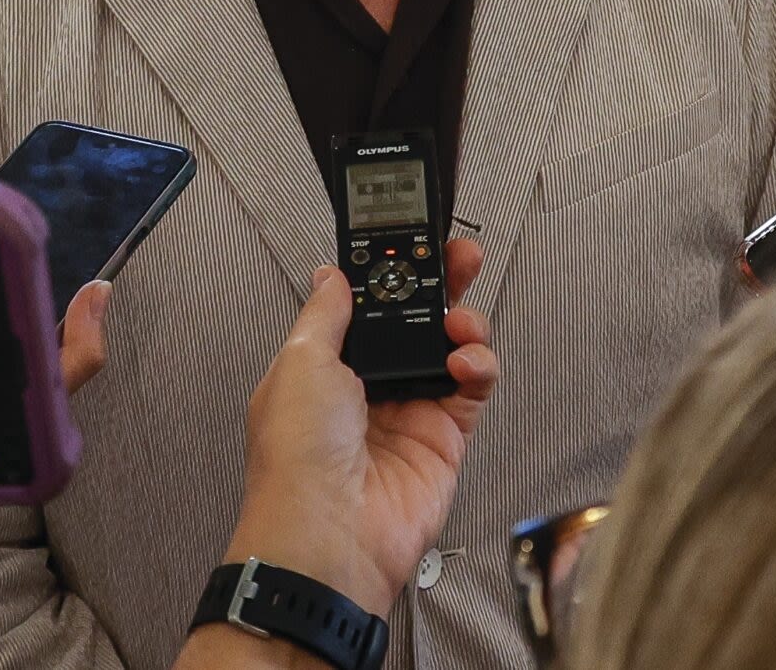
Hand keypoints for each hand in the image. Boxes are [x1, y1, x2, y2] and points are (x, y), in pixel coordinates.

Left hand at [218, 239, 495, 617]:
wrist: (329, 533)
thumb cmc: (297, 458)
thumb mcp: (300, 362)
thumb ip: (325, 313)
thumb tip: (331, 276)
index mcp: (324, 365)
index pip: (365, 305)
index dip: (389, 273)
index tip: (409, 241)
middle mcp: (368, 385)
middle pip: (414, 320)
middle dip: (438, 284)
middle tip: (458, 256)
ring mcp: (408, 409)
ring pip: (449, 347)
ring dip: (462, 322)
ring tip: (459, 319)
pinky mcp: (444, 436)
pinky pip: (473, 387)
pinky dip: (478, 364)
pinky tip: (465, 359)